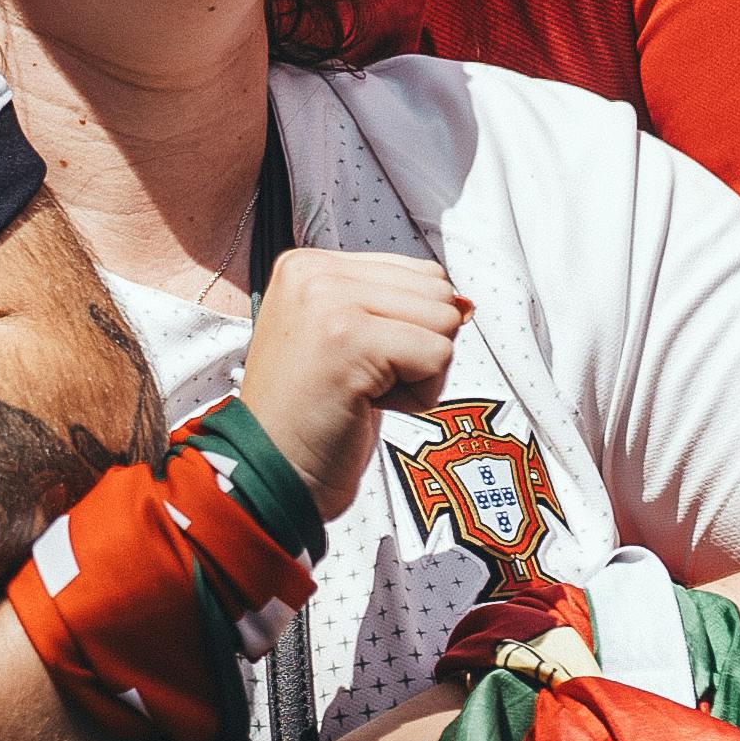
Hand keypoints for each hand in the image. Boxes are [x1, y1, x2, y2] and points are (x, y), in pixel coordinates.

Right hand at [237, 246, 470, 526]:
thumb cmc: (314, 418)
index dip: (409, 330)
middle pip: (436, 292)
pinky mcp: (349, 338)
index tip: (355, 361)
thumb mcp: (353, 341)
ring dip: (418, 372)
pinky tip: (367, 406)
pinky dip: (417, 396)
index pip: (419, 273)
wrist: (271, 475)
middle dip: (418, 348)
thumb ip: (401, 310)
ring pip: (442, 321)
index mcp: (310, 265)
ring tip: (363, 392)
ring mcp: (329, 302)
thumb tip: (468, 304)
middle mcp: (314, 272)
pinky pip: (437, 355)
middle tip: (360, 381)